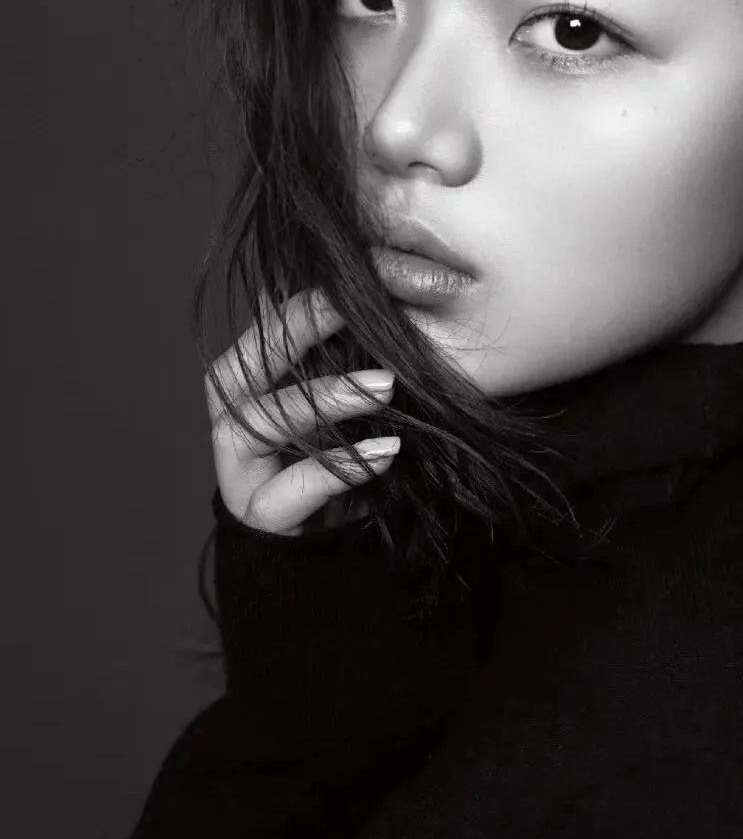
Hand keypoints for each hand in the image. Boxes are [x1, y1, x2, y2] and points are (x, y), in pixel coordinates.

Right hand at [205, 288, 398, 535]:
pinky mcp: (261, 517)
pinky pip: (287, 491)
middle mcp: (235, 419)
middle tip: (358, 311)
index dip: (314, 296)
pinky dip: (337, 469)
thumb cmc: (340, 468)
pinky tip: (386, 454)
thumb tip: (410, 292)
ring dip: (323, 398)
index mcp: (253, 384)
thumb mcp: (350, 409)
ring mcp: (241, 470)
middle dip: (297, 330)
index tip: (374, 274)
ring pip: (258, 422)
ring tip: (386, 387)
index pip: (270, 325)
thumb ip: (358, 360)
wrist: (326, 564)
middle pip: (246, 363)